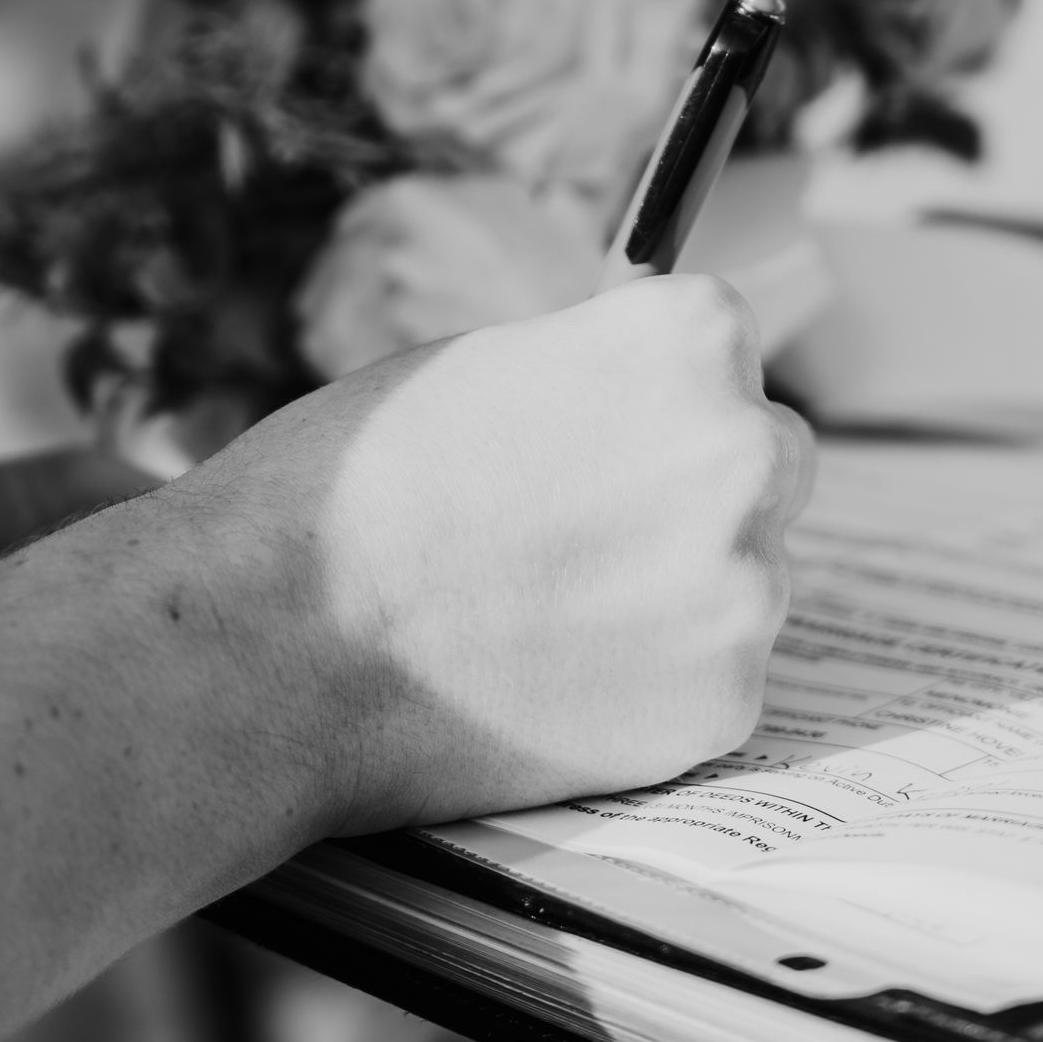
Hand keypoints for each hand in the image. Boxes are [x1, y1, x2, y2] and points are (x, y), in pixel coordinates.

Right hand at [194, 274, 812, 826]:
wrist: (274, 644)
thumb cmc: (346, 491)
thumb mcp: (481, 366)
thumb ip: (593, 375)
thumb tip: (650, 401)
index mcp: (690, 338)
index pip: (726, 349)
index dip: (654, 396)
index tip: (602, 430)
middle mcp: (744, 449)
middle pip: (768, 463)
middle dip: (697, 492)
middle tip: (585, 532)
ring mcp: (744, 585)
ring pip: (743, 580)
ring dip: (675, 596)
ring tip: (538, 616)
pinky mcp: (721, 703)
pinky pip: (711, 682)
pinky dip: (649, 688)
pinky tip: (549, 681)